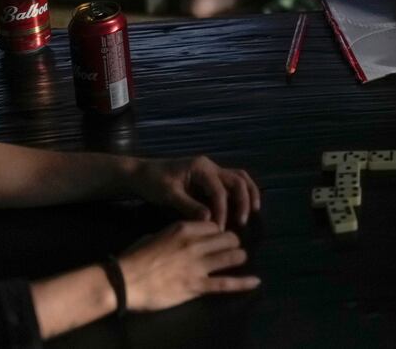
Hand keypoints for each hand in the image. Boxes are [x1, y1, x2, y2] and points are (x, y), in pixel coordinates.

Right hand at [119, 220, 258, 312]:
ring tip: (239, 258)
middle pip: (228, 238)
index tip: (219, 236)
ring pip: (232, 256)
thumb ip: (174, 233)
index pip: (214, 225)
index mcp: (184, 229)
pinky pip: (225, 283)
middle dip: (232, 243)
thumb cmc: (135, 258)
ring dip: (238, 257)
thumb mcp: (156, 235)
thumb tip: (183, 235)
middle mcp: (195, 244)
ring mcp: (197, 266)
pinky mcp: (197, 286)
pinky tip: (255, 281)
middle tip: (231, 248)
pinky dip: (243, 283)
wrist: (124, 281)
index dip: (218, 231)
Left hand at [132, 155, 260, 228]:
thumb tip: (209, 219)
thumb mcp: (168, 195)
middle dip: (243, 201)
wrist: (142, 173)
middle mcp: (210, 166)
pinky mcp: (210, 178)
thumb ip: (188, 206)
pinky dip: (241, 193)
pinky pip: (232, 182)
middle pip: (237, 180)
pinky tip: (243, 206)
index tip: (221, 228)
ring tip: (254, 211)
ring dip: (249, 193)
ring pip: (239, 178)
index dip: (222, 210)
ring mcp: (212, 170)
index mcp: (201, 168)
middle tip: (243, 222)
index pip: (218, 190)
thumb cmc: (153, 182)